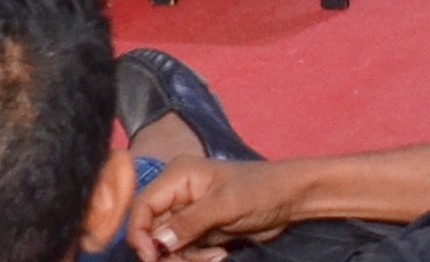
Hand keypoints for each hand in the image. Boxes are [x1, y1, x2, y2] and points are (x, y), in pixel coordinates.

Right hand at [131, 156, 313, 257]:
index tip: (152, 257)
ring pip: (165, 246)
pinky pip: (182, 251)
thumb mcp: (226, 205)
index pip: (141, 206)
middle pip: (150, 230)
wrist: (290, 199)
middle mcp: (176, 193)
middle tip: (194, 261)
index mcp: (178, 176)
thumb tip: (155, 243)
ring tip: (214, 258)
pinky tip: (218, 255)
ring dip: (185, 259)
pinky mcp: (197, 229)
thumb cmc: (261, 191)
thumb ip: (188, 222)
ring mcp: (186, 213)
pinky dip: (195, 259)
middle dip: (167, 252)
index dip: (139, 234)